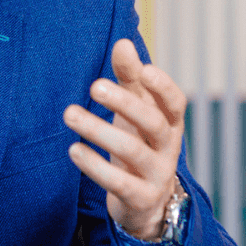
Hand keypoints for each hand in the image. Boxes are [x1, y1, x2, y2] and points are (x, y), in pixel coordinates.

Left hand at [64, 39, 185, 241]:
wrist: (147, 202)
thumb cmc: (139, 143)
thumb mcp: (136, 112)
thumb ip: (130, 79)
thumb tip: (123, 43)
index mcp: (171, 123)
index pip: (175, 103)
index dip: (163, 87)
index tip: (144, 70)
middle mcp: (169, 148)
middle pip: (153, 123)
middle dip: (125, 103)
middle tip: (94, 86)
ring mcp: (157, 175)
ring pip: (133, 151)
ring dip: (100, 131)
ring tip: (70, 114)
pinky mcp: (140, 198)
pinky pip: (119, 182)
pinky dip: (95, 165)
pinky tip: (74, 149)